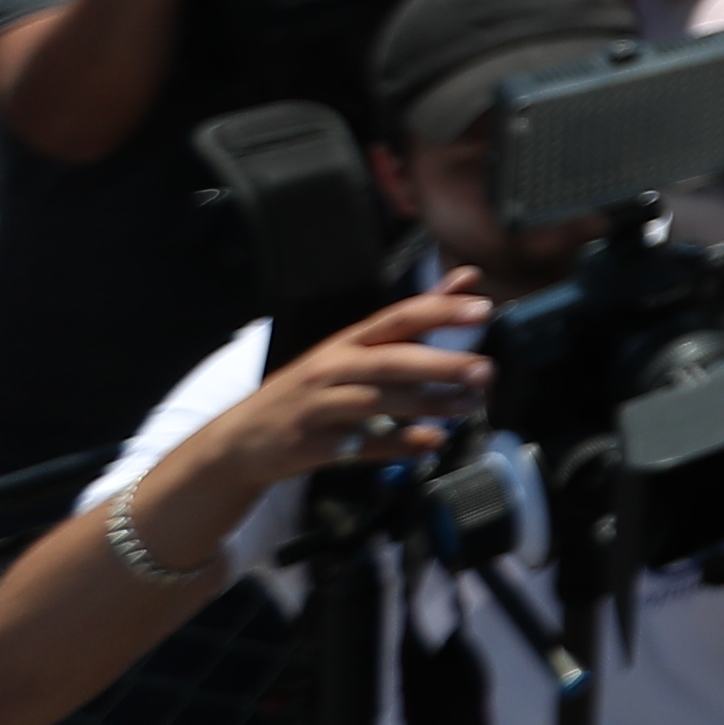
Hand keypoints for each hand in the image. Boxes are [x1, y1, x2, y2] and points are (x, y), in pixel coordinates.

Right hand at [191, 289, 491, 487]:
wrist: (239, 441)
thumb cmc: (310, 390)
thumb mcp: (353, 351)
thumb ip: (413, 319)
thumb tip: (468, 280)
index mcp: (347, 341)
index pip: (398, 317)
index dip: (439, 310)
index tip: (483, 309)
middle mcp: (332, 368)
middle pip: (390, 361)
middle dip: (439, 364)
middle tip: (484, 370)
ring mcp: (318, 406)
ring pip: (378, 402)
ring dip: (427, 405)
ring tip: (469, 407)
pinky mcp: (311, 444)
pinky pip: (360, 445)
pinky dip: (396, 444)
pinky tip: (430, 442)